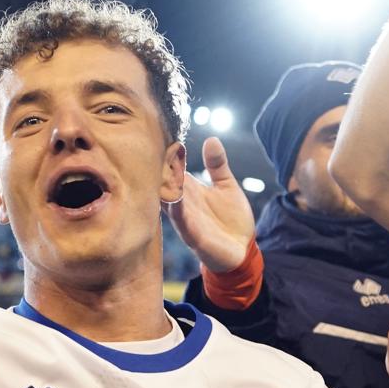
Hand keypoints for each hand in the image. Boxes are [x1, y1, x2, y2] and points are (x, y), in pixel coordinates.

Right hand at [165, 136, 257, 272]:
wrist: (242, 250)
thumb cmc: (231, 219)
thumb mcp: (226, 187)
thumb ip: (217, 165)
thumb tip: (211, 139)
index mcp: (189, 190)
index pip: (171, 170)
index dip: (164, 155)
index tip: (155, 136)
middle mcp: (183, 204)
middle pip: (164, 185)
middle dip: (156, 171)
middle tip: (146, 152)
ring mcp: (186, 220)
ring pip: (169, 203)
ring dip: (164, 190)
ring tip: (160, 173)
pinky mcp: (195, 237)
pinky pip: (183, 224)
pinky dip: (178, 212)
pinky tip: (175, 200)